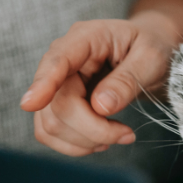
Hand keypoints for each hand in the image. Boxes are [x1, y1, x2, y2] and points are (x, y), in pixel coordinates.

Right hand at [21, 12, 179, 155]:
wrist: (151, 52)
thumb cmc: (152, 49)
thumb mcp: (151, 58)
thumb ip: (127, 80)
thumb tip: (101, 106)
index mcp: (88, 37)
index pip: (57, 60)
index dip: (43, 84)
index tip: (31, 104)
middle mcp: (66, 59)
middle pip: (57, 103)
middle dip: (91, 128)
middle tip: (127, 134)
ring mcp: (60, 82)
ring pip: (50, 123)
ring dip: (84, 140)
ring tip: (119, 136)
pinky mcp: (61, 103)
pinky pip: (52, 132)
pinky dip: (77, 145)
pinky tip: (103, 140)